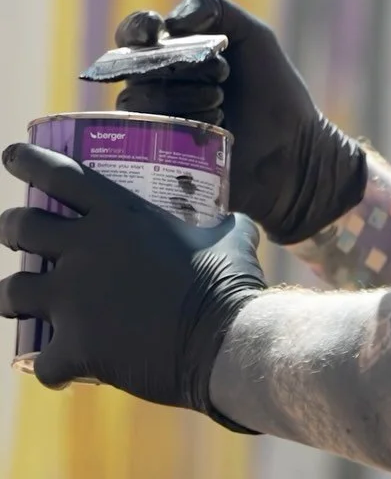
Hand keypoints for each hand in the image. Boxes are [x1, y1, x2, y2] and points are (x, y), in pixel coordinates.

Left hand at [0, 142, 263, 425]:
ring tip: (19, 299)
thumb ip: (222, 222)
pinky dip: (52, 364)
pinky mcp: (76, 347)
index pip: (59, 174)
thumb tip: (236, 219)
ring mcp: (74, 300)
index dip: (27, 161)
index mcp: (119, 214)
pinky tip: (63, 366)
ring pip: (12, 291)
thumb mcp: (228, 236)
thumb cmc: (229, 281)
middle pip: (20, 226)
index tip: (11, 155)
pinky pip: (43, 360)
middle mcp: (85, 249)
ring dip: (13, 294)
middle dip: (11, 227)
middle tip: (16, 231)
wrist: (222, 339)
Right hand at [112, 0, 366, 242]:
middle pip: (135, 67)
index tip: (153, 33)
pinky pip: (144, 137)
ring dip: (181, 97)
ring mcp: (155, 122)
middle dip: (178, 66)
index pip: (134, 33)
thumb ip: (214, 7)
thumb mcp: (253, 35)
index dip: (136, 29)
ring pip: (136, 100)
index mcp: (175, 52)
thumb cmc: (274, 90)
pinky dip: (179, 126)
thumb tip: (169, 21)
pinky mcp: (158, 159)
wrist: (294, 149)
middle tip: (222, 75)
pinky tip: (213, 129)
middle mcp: (157, 85)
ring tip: (220, 104)